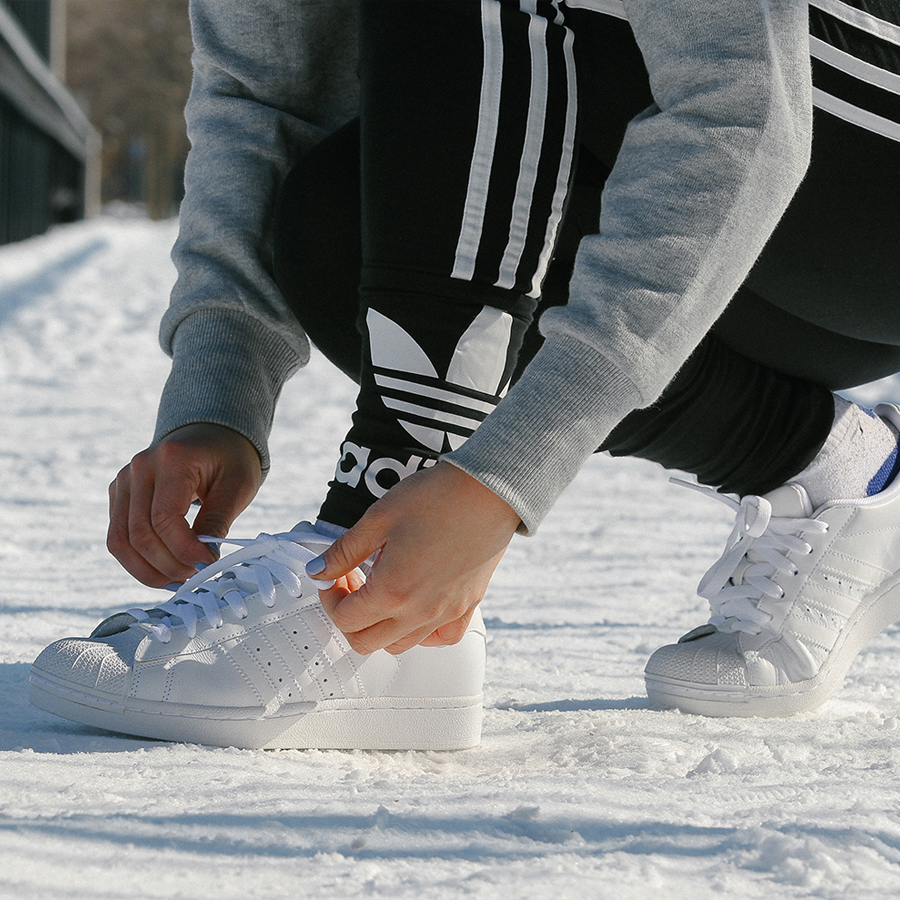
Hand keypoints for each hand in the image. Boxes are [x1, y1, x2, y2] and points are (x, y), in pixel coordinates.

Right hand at [108, 423, 261, 586]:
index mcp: (172, 459)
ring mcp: (123, 481)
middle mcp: (139, 468)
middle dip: (169, 565)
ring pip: (121, 541)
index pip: (164, 518)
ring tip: (180, 581)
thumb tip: (202, 561)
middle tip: (197, 576)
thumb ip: (217, 521)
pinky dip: (139, 561)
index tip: (208, 563)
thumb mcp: (238, 485)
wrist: (212, 434)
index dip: (184, 550)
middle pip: (140, 534)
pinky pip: (119, 537)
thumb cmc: (230, 458)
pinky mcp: (119, 495)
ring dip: (149, 571)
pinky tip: (166, 570)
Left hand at [312, 462, 520, 653]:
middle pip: (366, 641)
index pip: (344, 619)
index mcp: (391, 591)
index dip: (330, 597)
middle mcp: (418, 612)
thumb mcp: (378, 518)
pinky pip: (439, 639)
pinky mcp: (466, 607)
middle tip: (353, 581)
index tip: (335, 573)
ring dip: (379, 624)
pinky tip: (416, 605)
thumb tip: (317, 571)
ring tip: (382, 587)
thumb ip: (343, 551)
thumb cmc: (435, 498)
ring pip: (399, 644)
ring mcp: (445, 613)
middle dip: (349, 615)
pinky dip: (420, 632)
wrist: (488, 490)